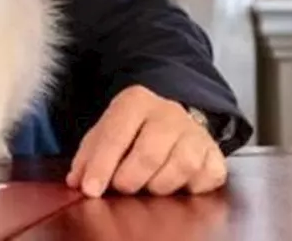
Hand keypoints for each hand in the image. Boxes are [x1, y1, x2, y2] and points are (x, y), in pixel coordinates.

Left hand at [66, 85, 226, 196]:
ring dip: (158, 186)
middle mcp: (169, 113)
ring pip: (180, 167)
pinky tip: (176, 184)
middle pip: (149, 154)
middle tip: (121, 187)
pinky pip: (205, 178)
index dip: (101, 166)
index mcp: (135, 102)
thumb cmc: (132, 131)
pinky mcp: (215, 153)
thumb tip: (76, 181)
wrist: (173, 119)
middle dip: (129, 179)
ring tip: (147, 185)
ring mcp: (195, 133)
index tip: (90, 189)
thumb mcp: (105, 133)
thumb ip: (88, 155)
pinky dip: (188, 188)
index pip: (116, 135)